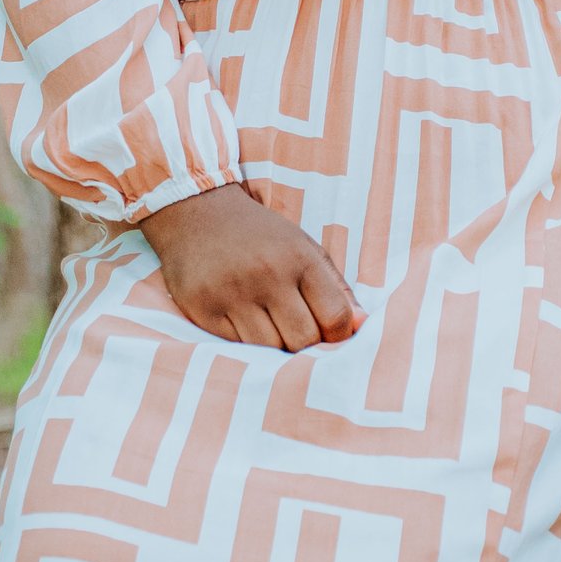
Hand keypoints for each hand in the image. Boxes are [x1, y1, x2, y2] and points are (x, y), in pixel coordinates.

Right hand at [139, 183, 363, 349]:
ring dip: (275, 348)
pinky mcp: (203, 309)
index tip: (329, 335)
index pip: (336, 316)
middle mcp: (267, 274)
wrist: (196, 212)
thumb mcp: (304, 248)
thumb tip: (364, 326)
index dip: (339, 336)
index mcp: (299, 257)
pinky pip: (236, 348)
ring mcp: (232, 293)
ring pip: (269, 349)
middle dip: (306, 345)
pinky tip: (244, 325)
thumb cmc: (259, 236)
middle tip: (297, 335)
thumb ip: (337, 288)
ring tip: (271, 330)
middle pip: (303, 340)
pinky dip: (246, 345)